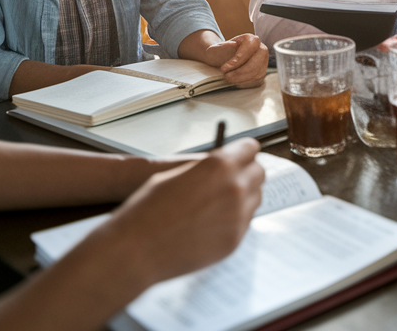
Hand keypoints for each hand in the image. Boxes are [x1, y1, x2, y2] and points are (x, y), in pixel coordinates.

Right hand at [97, 139, 264, 285]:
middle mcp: (235, 188)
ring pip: (256, 198)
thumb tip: (222, 168)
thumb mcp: (176, 174)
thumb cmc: (148, 208)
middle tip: (235, 176)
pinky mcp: (234, 241)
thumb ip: (206, 170)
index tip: (242, 154)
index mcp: (220, 165)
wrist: (137, 248)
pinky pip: (246, 222)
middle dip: (248, 172)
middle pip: (259, 173)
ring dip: (245, 195)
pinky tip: (216, 220)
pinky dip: (237, 218)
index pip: (250, 148)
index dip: (243, 150)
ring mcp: (238, 217)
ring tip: (223, 200)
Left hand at [201, 34, 269, 87]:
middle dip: (240, 72)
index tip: (224, 68)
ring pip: (256, 73)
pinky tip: (235, 81)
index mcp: (251, 40)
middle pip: (256, 62)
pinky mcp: (262, 74)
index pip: (249, 48)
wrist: (225, 60)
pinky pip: (256, 81)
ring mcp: (264, 62)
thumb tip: (232, 44)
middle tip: (226, 76)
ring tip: (228, 79)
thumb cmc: (222, 53)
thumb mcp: (217, 48)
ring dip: (240, 79)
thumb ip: (221, 46)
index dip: (237, 60)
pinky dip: (244, 83)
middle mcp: (261, 49)